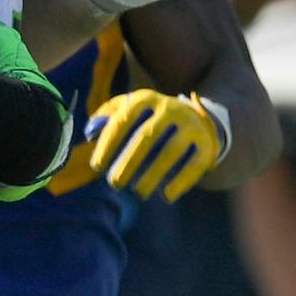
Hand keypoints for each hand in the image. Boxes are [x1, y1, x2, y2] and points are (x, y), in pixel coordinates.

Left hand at [86, 89, 230, 201]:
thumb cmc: (149, 118)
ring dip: (152, 175)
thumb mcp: (129, 109)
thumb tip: (88, 133)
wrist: (196, 117)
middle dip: (128, 163)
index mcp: (145, 99)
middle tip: (114, 183)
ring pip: (170, 153)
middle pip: (146, 138)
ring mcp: (190, 124)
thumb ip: (106, 117)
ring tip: (138, 192)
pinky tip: (167, 196)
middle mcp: (169, 108)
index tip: (97, 167)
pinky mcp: (207, 142)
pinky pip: (193, 165)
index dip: (108, 145)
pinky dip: (180, 182)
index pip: (122, 122)